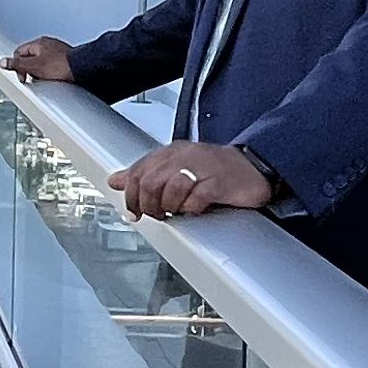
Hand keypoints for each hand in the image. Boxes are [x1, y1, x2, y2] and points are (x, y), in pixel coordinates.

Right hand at [3, 35, 77, 83]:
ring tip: (46, 79)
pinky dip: (51, 73)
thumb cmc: (61, 65)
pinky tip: (55, 79)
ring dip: (41, 73)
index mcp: (39, 43)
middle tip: (33, 78)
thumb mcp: (34, 66)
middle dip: (30, 70)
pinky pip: (52, 67)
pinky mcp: (65, 60)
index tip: (21, 76)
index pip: (19, 52)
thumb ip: (17, 64)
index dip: (17, 65)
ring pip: (42, 63)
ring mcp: (57, 51)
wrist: (83, 69)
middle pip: (30, 58)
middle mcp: (48, 44)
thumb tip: (3, 62)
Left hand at [111, 141, 273, 217]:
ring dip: (171, 208)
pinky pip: (196, 199)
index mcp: (171, 152)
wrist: (252, 167)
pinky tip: (197, 209)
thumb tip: (115, 180)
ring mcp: (203, 168)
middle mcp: (185, 156)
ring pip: (170, 191)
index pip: (138, 172)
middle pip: (150, 183)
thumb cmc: (213, 170)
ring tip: (179, 212)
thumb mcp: (175, 168)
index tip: (134, 212)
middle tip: (158, 215)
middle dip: (149, 206)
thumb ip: (144, 174)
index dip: (132, 197)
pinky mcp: (219, 182)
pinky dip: (192, 209)